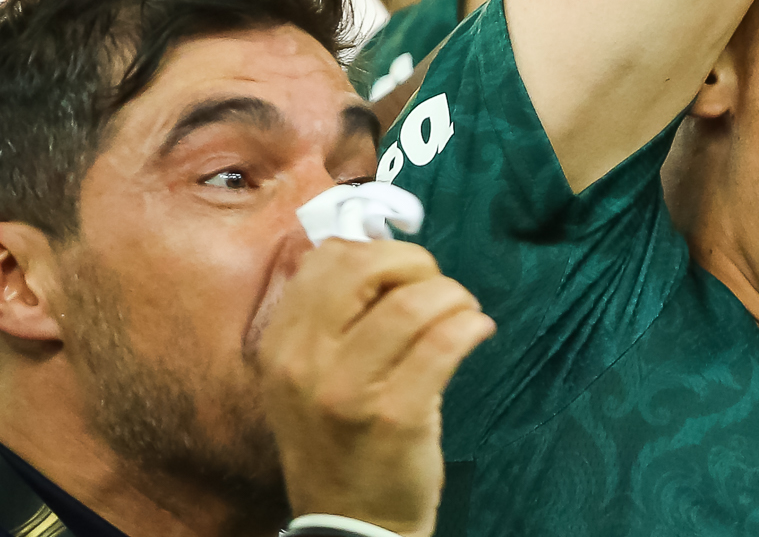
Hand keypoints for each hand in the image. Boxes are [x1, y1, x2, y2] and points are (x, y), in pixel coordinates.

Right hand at [257, 236, 494, 536]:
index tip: (402, 277)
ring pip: (414, 303)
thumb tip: (379, 248)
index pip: (326, 257)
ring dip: (454, 298)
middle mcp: (304, 363)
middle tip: (437, 292)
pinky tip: (477, 333)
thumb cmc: (342, 437)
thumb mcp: (312, 373)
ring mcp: (346, 391)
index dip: (377, 253)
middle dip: (417, 265)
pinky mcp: (394, 415)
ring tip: (463, 316)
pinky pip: (444, 342)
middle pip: (367, 266)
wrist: (349, 522)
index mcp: (281, 344)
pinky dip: (471, 327)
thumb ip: (334, 315)